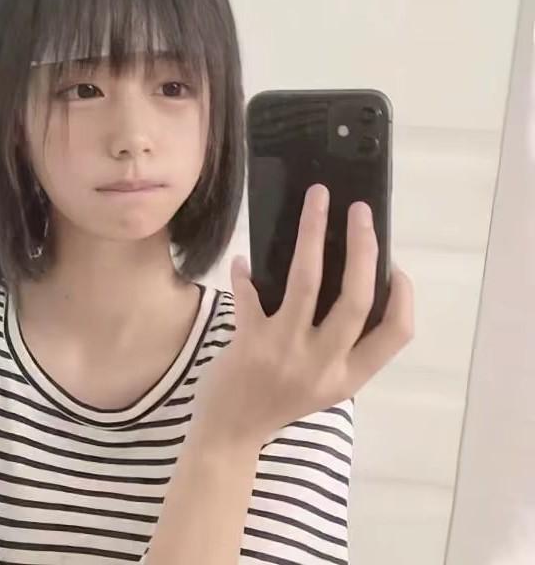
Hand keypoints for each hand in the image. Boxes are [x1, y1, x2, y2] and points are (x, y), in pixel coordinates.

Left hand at [190, 183, 413, 453]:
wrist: (230, 433)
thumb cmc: (280, 401)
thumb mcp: (322, 382)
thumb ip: (338, 343)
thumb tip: (341, 273)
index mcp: (349, 376)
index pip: (396, 334)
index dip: (403, 296)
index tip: (397, 266)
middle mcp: (323, 367)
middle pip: (355, 298)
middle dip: (362, 247)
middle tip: (360, 211)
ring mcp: (285, 353)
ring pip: (307, 282)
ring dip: (311, 233)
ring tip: (317, 200)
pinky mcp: (250, 344)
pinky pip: (250, 295)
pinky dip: (246, 274)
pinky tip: (244, 261)